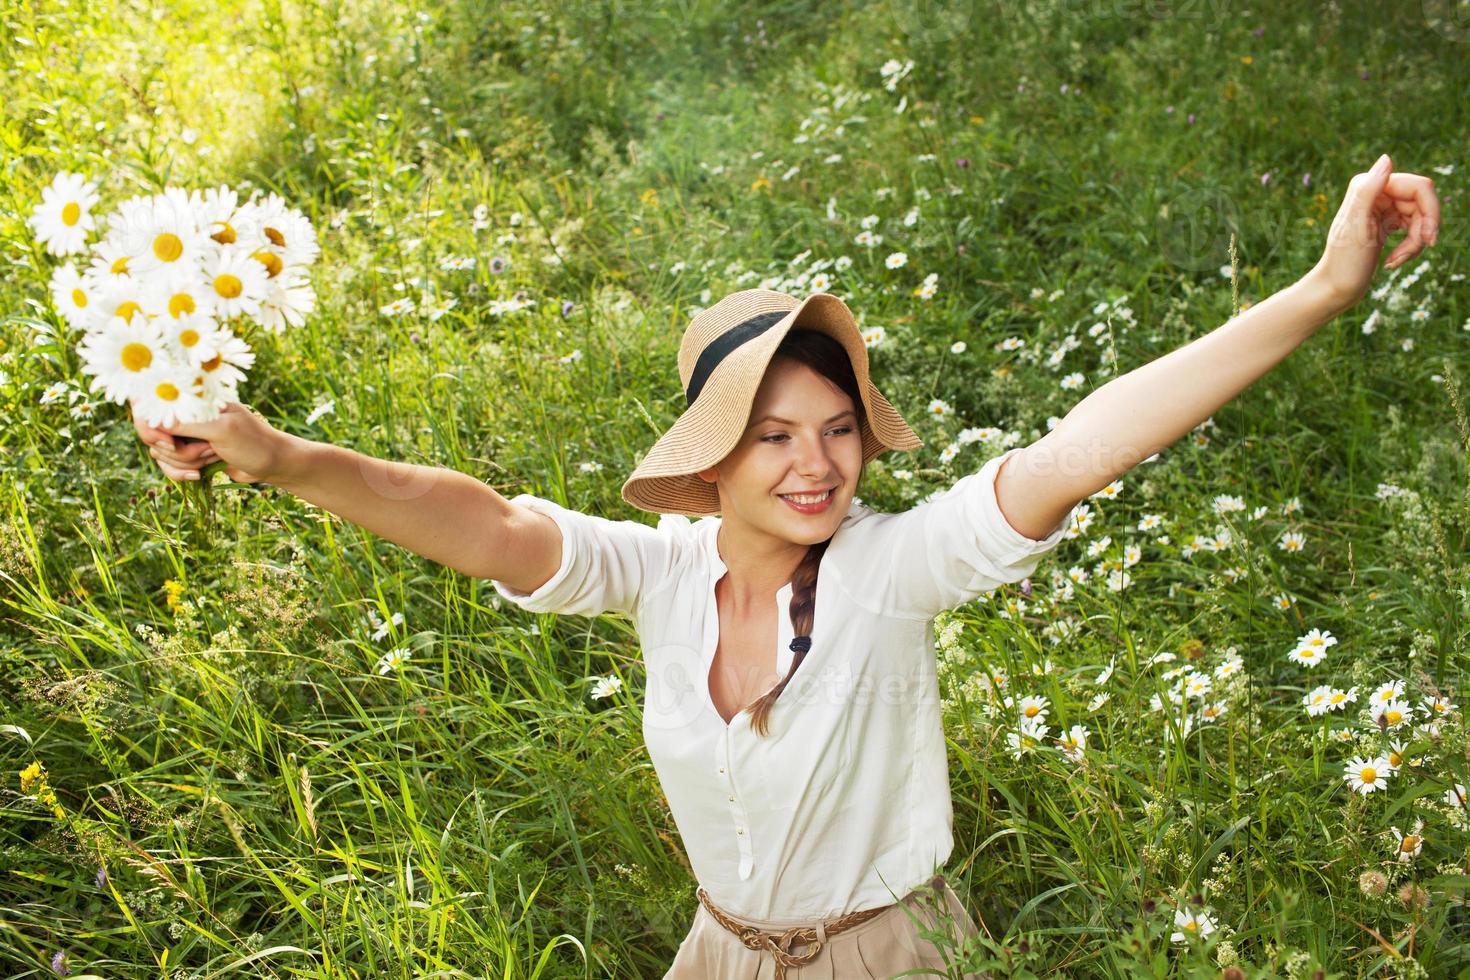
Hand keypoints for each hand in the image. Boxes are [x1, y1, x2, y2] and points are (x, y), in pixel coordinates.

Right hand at [132, 400, 287, 484]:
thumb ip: (187, 423)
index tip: (168, 441)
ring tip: (214, 456)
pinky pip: (167, 465)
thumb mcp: (222, 430)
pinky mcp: (187, 453)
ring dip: (185, 462)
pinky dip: (180, 473)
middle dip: (176, 450)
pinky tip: (199, 474)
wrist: (272, 464)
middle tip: (207, 449)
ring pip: (158, 452)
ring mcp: (184, 433)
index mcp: (193, 398)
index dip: (149, 425)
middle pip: (150, 433)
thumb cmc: (253, 442)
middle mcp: (184, 413)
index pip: (148, 403)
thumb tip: (152, 420)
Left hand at [1309, 153, 1440, 314]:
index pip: (1419, 187)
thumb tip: (1386, 159)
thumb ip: (1368, 191)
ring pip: (1421, 217)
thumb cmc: (1343, 262)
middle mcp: (1376, 192)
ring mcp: (1382, 207)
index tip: (1428, 240)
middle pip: (1423, 202)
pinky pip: (1414, 228)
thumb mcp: (1356, 227)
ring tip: (1395, 262)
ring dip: (1415, 243)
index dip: (1430, 211)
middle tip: (1411, 254)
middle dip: (1423, 231)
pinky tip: (1393, 262)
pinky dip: (1410, 246)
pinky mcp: (1386, 223)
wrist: (1335, 289)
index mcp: (1368, 186)